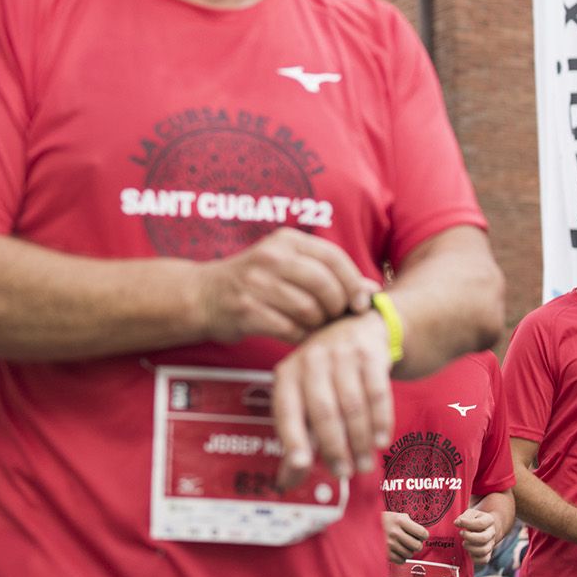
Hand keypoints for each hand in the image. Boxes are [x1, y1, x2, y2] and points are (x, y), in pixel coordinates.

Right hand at [197, 228, 376, 344]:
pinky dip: (300, 336)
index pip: (334, 258)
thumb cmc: (255, 281)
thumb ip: (329, 274)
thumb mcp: (288, 265)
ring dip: (318, 324)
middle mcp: (270, 257)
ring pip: (308, 309)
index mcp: (286, 240)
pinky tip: (297, 334)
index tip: (359, 303)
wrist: (203, 295)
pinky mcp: (246, 310)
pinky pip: (289, 328)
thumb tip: (373, 291)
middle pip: (324, 284)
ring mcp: (255, 283)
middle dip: (337, 307)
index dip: (353, 283)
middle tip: (334, 317)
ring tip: (314, 325)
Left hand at [272, 310, 394, 488]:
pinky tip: (381, 441)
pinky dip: (380, 420)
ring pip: (352, 405)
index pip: (286, 411)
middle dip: (334, 447)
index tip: (300, 464)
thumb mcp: (304, 399)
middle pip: (323, 410)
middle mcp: (310, 361)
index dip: (293, 439)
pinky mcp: (370, 354)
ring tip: (363, 464)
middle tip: (343, 473)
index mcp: (287, 375)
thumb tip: (287, 482)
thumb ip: (298, 439)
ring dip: (359, 440)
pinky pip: (378, 393)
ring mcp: (341, 354)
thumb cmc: (324, 377)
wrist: (358, 329)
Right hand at [383, 511, 429, 562]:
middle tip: (410, 541)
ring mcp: (389, 544)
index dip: (423, 535)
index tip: (419, 535)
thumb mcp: (396, 516)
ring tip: (400, 545)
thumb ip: (409, 523)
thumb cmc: (383, 521)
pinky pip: (401, 560)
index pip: (422, 533)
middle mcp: (395, 532)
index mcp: (399, 520)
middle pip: (418, 546)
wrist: (362, 524)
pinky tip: (395, 551)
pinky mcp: (385, 553)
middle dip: (416, 544)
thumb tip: (421, 534)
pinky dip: (400, 557)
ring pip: (409, 554)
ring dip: (407, 551)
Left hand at [456, 507, 499, 563]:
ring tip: (464, 543)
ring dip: (470, 548)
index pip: (481, 523)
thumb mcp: (471, 513)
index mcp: (489, 520)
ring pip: (484, 550)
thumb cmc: (475, 519)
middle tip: (461, 533)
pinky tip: (469, 552)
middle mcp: (492, 533)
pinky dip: (475, 558)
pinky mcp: (488, 553)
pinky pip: (484, 560)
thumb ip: (464, 516)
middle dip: (469, 537)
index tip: (458, 522)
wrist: (486, 527)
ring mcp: (491, 544)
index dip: (468, 523)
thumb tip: (457, 523)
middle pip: (483, 538)